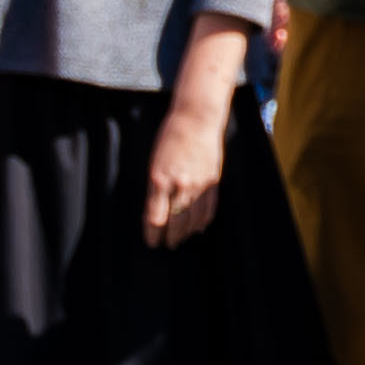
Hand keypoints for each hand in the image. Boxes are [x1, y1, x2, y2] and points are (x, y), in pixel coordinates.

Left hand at [142, 100, 229, 248]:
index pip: (155, 218)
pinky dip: (202, 221)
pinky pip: (208, 209)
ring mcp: (198, 184)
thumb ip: (156, 188)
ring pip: (192, 219)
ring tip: (179, 239)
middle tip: (165, 244)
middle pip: (174, 223)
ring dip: (185, 232)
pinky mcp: (212, 181)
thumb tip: (157, 212)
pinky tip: (197, 227)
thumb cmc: (170, 138)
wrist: (196, 119)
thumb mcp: (154, 163)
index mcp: (159, 179)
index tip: (151, 242)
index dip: (152, 234)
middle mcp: (179, 185)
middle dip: (169, 237)